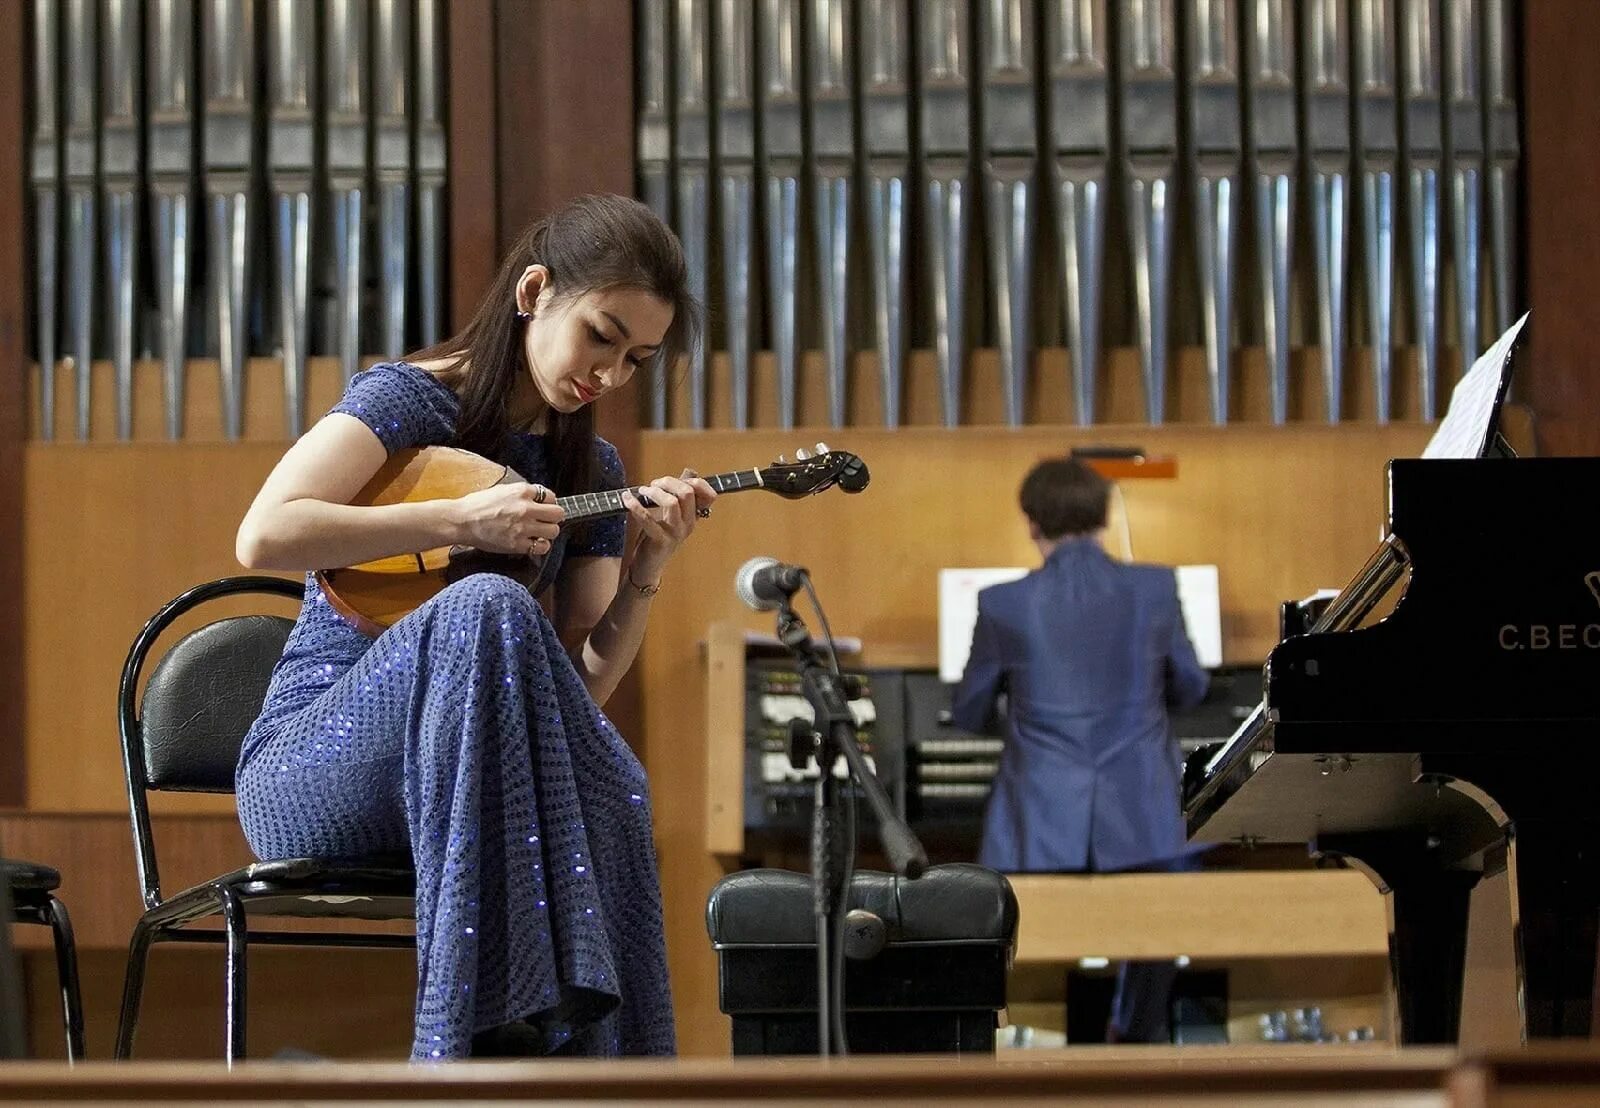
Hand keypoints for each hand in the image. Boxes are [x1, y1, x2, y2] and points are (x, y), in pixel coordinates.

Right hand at [450, 481, 564, 556]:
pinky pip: (542, 547)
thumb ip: (522, 494)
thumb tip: (537, 499)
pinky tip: (532, 543)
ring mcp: (522, 527)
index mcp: (521, 491)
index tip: (543, 507)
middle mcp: (525, 508)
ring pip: (554, 531)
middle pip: (558, 513)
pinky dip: (540, 546)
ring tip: (539, 533)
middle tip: (545, 521)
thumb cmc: (477, 505)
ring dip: (548, 532)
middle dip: (553, 517)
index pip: (551, 495)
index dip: (548, 502)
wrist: (461, 521)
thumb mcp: (502, 490)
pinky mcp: (517, 544)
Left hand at [624, 468, 717, 580]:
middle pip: (687, 493)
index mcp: (694, 517)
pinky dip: (635, 506)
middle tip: (654, 484)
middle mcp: (689, 524)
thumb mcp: (672, 514)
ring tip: (643, 491)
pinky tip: (627, 499)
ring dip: (654, 492)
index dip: (696, 482)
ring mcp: (676, 533)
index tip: (678, 479)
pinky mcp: (661, 541)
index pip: (709, 495)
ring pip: (672, 502)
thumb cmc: (658, 537)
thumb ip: (680, 494)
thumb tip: (691, 472)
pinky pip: (648, 519)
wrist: (649, 566)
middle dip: (668, 482)